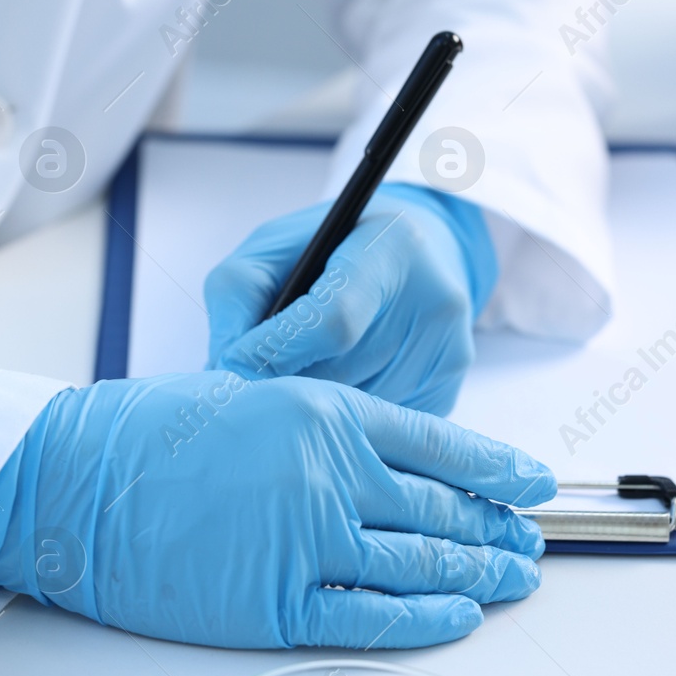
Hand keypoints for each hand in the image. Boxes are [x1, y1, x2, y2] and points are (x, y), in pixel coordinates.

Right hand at [0, 372, 553, 649]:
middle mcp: (330, 474)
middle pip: (441, 509)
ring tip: (512, 581)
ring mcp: (307, 542)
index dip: (497, 468)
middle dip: (496, 529)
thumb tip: (375, 462)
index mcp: (325, 412)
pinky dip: (425, 620)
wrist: (70, 482)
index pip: (440, 443)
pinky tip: (460, 618)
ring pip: (420, 564)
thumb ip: (318, 427)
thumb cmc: (144, 434)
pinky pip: (372, 618)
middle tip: (530, 543)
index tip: (533, 482)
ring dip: (477, 575)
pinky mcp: (276, 604)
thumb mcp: (247, 397)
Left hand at [204, 184, 495, 416]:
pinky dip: (342, 422)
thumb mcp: (275, 246)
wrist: (414, 254)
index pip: (332, 321)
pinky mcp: (449, 391)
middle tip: (247, 389)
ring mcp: (449, 352)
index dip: (275, 353)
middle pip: (340, 377)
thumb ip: (239, 295)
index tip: (234, 368)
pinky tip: (330, 396)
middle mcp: (434, 300)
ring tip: (290, 387)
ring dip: (311, 410)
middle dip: (284, 388)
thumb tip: (226, 370)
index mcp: (390, 247)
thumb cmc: (330, 249)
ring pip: (356, 413)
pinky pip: (377, 430)